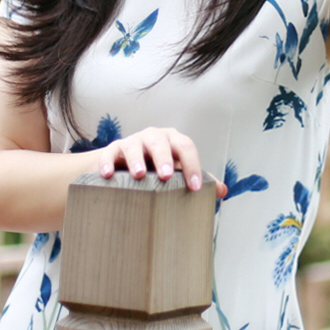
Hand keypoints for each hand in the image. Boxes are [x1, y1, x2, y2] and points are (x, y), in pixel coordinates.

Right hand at [97, 126, 225, 196]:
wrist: (127, 167)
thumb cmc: (160, 171)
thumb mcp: (179, 174)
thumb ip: (199, 180)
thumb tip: (222, 191)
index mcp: (174, 142)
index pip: (186, 148)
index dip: (192, 166)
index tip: (195, 188)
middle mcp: (154, 138)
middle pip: (160, 142)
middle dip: (164, 158)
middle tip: (166, 176)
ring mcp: (132, 142)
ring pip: (134, 145)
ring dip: (136, 159)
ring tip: (138, 175)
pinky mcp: (112, 150)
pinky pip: (109, 153)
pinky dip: (107, 163)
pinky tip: (107, 176)